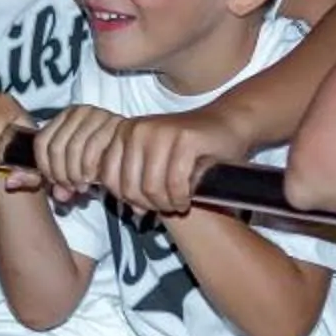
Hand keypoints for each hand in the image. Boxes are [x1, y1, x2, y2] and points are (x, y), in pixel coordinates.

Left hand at [32, 105, 122, 201]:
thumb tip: (42, 190)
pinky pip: (91, 151)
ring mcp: (96, 115)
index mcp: (64, 116)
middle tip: (71, 187)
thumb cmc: (98, 161)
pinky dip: (88, 169)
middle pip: (56, 148)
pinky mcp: (113, 124)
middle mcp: (79, 111)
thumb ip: (54, 179)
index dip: (45, 168)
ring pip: (72, 149)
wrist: (131, 152)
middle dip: (61, 174)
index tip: (56, 183)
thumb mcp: (71, 168)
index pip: (42, 142)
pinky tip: (93, 179)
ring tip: (82, 186)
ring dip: (75, 174)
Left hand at [104, 108, 250, 212]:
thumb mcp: (153, 161)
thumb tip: (132, 210)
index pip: (109, 178)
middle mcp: (138, 129)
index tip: (146, 204)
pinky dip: (182, 197)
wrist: (226, 124)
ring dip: (167, 204)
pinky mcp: (185, 138)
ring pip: (152, 187)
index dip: (127, 199)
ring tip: (177, 203)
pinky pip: (175, 183)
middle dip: (150, 205)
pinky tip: (188, 198)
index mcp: (124, 132)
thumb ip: (136, 180)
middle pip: (130, 187)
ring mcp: (161, 131)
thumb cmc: (189, 149)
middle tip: (166, 206)